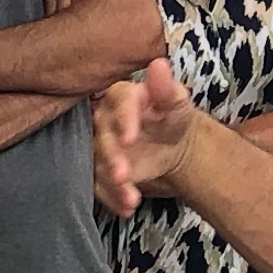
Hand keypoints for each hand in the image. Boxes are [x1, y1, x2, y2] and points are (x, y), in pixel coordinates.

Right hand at [94, 60, 198, 214]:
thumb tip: (159, 64)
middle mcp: (102, 118)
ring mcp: (98, 145)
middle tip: (123, 173)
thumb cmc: (170, 115)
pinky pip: (98, 184)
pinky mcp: (98, 167)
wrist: (172, 142)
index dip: (123, 119)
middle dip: (111, 157)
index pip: (117, 102)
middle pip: (100, 136)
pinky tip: (127, 207)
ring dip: (110, 183)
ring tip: (130, 198)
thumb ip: (167, 88)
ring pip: (96, 163)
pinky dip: (112, 198)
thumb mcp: (176, 101)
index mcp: (120, 95)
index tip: (131, 137)